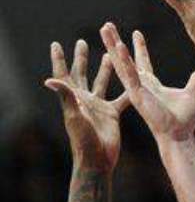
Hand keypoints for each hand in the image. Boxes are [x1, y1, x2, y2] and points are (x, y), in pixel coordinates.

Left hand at [45, 40, 128, 170]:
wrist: (98, 159)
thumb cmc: (84, 140)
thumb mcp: (74, 116)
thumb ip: (65, 96)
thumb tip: (49, 80)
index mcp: (74, 99)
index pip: (64, 75)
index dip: (59, 60)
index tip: (56, 44)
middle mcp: (85, 100)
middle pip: (81, 74)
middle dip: (80, 58)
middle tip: (81, 41)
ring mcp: (99, 106)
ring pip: (101, 82)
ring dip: (104, 68)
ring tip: (109, 53)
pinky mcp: (112, 114)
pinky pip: (122, 98)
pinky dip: (129, 89)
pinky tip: (137, 80)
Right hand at [100, 23, 194, 141]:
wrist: (180, 135)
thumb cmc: (184, 120)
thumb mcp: (192, 95)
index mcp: (152, 85)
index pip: (143, 62)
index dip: (139, 47)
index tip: (136, 32)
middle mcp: (141, 86)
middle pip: (125, 59)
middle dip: (116, 42)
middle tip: (107, 25)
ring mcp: (137, 90)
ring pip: (122, 63)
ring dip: (113, 45)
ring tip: (106, 28)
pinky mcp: (138, 95)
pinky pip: (130, 75)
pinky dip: (125, 61)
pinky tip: (119, 47)